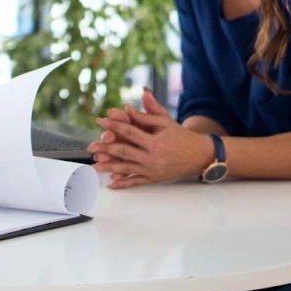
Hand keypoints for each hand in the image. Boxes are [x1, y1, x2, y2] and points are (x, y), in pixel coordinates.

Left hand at [89, 90, 216, 188]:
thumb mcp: (165, 121)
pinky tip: (111, 184)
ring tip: (95, 165)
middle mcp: (153, 158)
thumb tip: (127, 107)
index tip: (101, 121)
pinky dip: (123, 184)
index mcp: (155, 141)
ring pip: (126, 169)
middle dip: (106, 149)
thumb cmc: (181, 136)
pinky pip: (135, 183)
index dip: (114, 125)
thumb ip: (146, 113)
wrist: (199, 155)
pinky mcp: (154, 179)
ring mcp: (152, 170)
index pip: (130, 132)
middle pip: (124, 152)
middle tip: (91, 147)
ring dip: (109, 167)